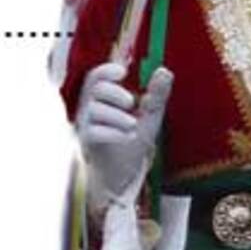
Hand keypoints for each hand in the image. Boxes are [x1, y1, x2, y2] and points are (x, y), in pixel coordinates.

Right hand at [75, 62, 174, 207]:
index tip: (124, 72)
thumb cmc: (130, 147)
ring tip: (133, 126)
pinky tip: (127, 137)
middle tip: (132, 102)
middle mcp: (89, 111)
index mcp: (102, 101)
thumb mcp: (149, 119)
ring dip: (117, 116)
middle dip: (115, 92)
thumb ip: (156, 96)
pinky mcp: (86, 145)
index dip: (107, 71)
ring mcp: (85, 128)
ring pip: (94, 110)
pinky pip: (93, 132)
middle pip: (94, 89)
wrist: (122, 179)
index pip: (95, 77)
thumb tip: (164, 71)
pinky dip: (113, 133)